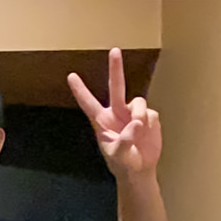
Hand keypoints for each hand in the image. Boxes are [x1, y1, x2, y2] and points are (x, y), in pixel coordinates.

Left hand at [67, 48, 160, 179]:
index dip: (80, 90)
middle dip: (115, 68)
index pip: (88, 103)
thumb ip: (125, 140)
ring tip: (138, 132)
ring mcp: (133, 113)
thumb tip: (136, 123)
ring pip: (138, 102)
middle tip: (114, 50)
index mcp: (102, 121)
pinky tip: (146, 134)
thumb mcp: (118, 155)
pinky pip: (150, 113)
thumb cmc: (123, 163)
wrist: (140, 170)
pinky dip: (149, 124)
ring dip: (139, 115)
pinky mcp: (148, 116)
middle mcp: (117, 112)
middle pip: (116, 86)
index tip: (71, 76)